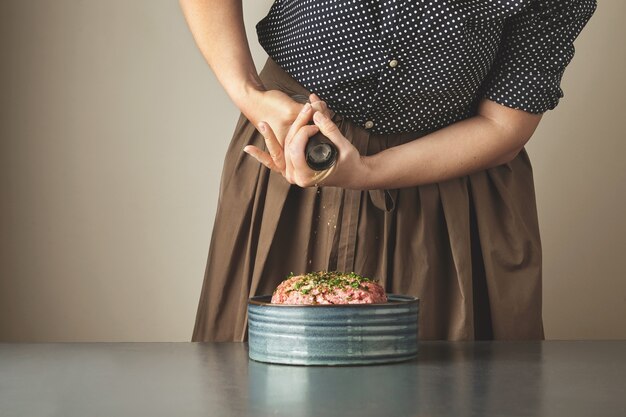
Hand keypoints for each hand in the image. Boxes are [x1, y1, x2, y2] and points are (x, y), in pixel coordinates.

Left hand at [243, 93, 369, 188]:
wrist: (353, 175)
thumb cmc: (350, 162)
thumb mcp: (342, 146)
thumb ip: (329, 128)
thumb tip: (316, 111)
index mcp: (307, 175)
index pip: (296, 148)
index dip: (303, 131)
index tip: (315, 122)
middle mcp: (297, 178)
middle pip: (288, 147)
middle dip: (295, 126)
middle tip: (305, 108)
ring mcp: (293, 175)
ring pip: (278, 153)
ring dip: (268, 139)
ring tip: (262, 123)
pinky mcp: (292, 171)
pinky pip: (275, 163)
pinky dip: (262, 157)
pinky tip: (249, 149)